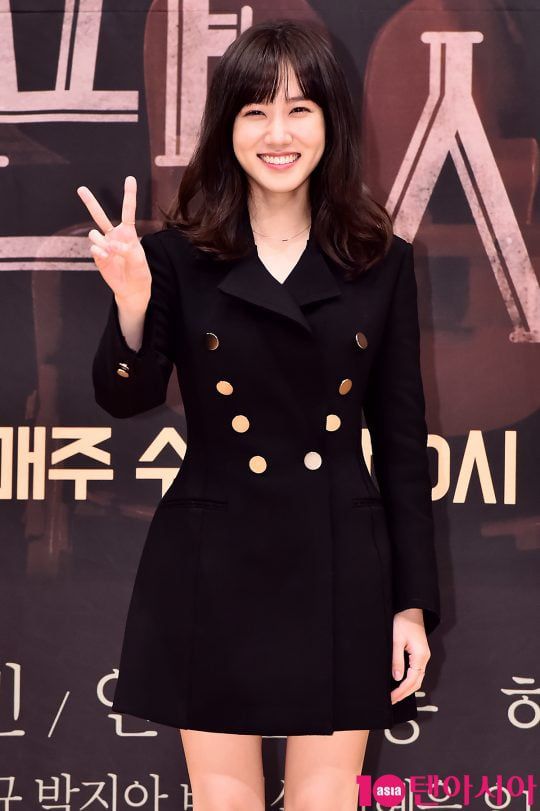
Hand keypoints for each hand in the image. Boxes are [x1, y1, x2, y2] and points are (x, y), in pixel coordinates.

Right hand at [77, 176, 150, 305]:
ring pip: (94, 234)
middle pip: (100, 216)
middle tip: (81, 188)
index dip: (129, 195)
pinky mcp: (97, 255)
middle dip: (90, 202)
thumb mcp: (138, 259)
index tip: (130, 178)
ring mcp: (104, 245)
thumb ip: (125, 249)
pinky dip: (100, 252)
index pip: (128, 211)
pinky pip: (94, 248)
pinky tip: (106, 258)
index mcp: (128, 232)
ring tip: (111, 253)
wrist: (131, 288)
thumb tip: (109, 245)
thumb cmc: (139, 271)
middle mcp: (114, 236)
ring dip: (102, 242)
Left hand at [390, 608, 430, 704]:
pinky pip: (416, 672)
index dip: (401, 691)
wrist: (411, 609)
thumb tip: (396, 679)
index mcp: (420, 656)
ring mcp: (423, 656)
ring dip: (407, 688)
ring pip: (417, 678)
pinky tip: (401, 683)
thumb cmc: (402, 622)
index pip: (411, 680)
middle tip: (391, 701)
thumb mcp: (396, 641)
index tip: (391, 698)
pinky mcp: (420, 653)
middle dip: (404, 693)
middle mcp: (424, 658)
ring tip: (395, 696)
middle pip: (417, 682)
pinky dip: (409, 680)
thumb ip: (397, 660)